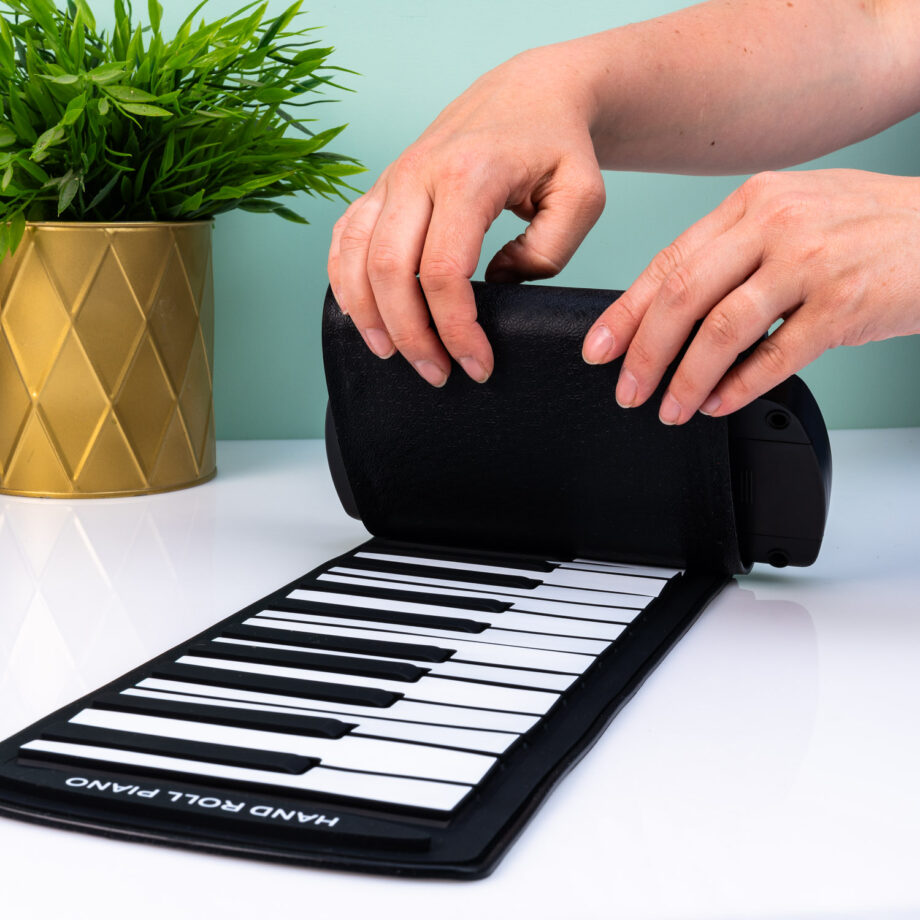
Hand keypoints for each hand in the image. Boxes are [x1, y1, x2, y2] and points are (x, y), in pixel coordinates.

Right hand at [327, 46, 605, 385]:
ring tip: (391, 356)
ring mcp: (394, 176)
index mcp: (470, 175)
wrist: (531, 91)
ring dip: (366, 315)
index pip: (446, 271)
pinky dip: (343, 280)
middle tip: (436, 374)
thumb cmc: (559, 145)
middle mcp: (419, 173)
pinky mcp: (383, 184)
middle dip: (410, 335)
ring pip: (355, 255)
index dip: (457, 330)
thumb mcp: (582, 197)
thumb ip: (548, 252)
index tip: (478, 366)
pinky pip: (344, 236)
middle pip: (390, 270)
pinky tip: (361, 314)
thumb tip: (495, 286)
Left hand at [582, 169, 919, 422]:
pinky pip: (776, 355)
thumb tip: (674, 310)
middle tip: (627, 390)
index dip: (625, 311)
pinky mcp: (844, 303)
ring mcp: (810, 262)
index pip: (668, 261)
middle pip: (683, 296)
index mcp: (752, 201)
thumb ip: (736, 252)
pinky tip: (718, 403)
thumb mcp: (795, 215)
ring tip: (669, 408)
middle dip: (644, 351)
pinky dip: (739, 386)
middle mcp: (775, 224)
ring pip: (722, 329)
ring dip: (687, 378)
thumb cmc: (870, 227)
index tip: (598, 347)